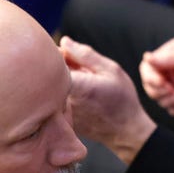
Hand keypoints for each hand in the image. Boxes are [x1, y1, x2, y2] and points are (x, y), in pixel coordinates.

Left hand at [60, 36, 156, 163]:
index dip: (56, 55)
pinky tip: (78, 97)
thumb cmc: (122, 99)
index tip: (67, 54)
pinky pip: (52, 101)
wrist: (125, 131)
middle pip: (48, 76)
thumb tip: (64, 41)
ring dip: (59, 81)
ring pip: (49, 89)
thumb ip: (85, 54)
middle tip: (76, 68)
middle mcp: (66, 102)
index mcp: (79, 87)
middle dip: (58, 66)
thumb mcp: (111, 70)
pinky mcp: (60, 121)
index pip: (52, 65)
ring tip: (80, 85)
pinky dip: (60, 94)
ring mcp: (61, 114)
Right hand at [139, 33, 173, 115]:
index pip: (148, 69)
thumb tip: (147, 58)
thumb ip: (168, 57)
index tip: (162, 82)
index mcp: (169, 57)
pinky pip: (173, 108)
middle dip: (159, 92)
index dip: (150, 78)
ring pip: (161, 99)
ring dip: (169, 101)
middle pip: (151, 87)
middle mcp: (172, 72)